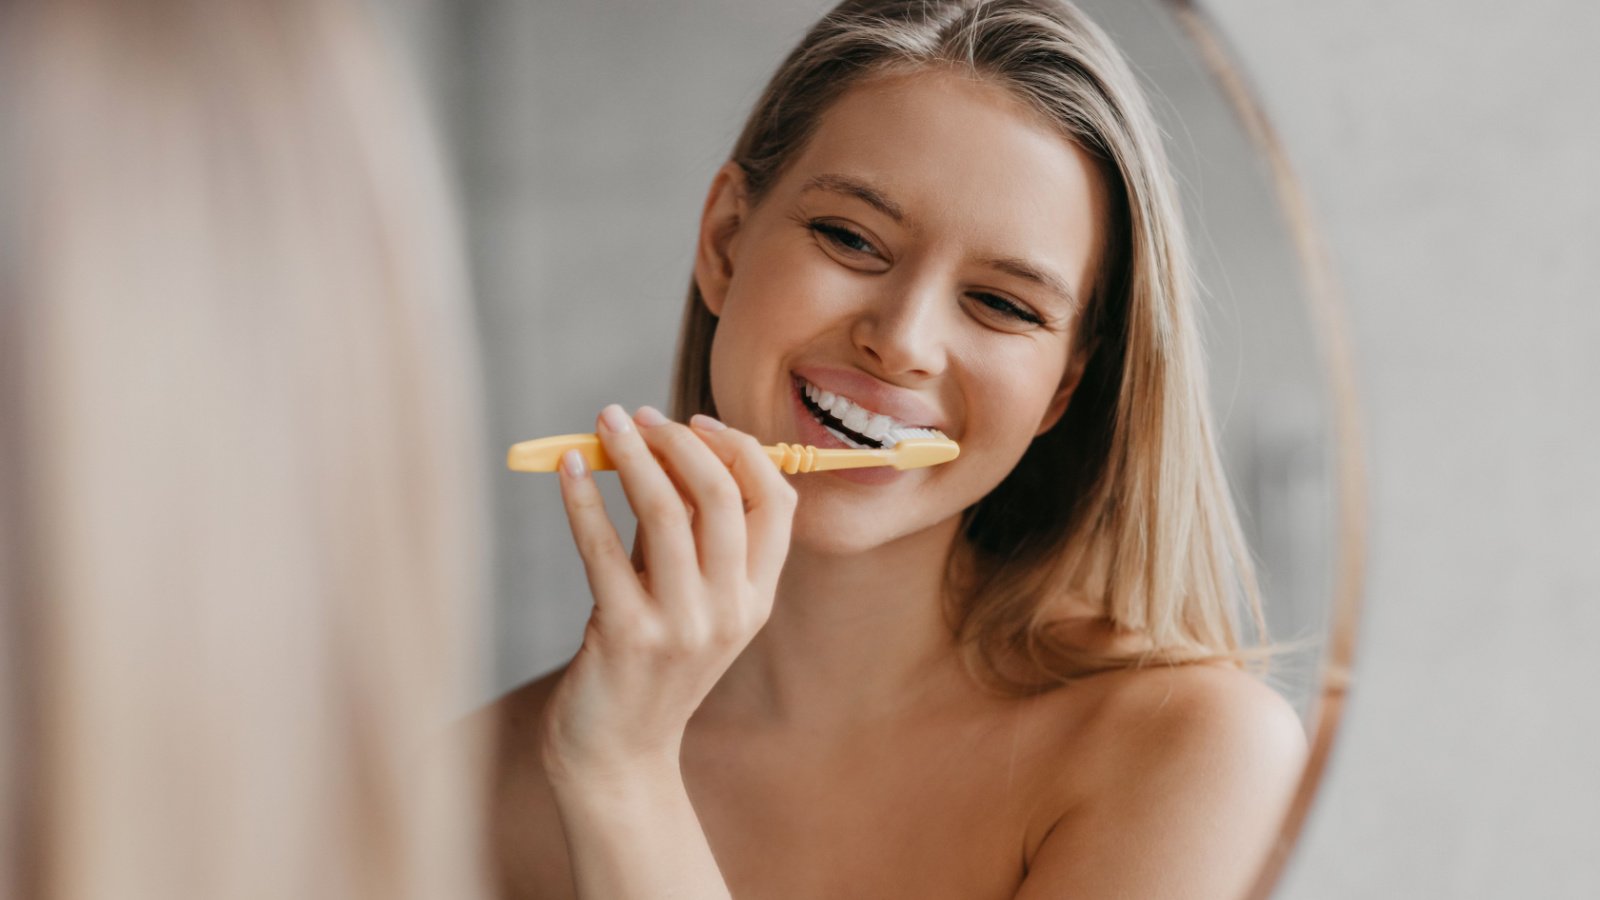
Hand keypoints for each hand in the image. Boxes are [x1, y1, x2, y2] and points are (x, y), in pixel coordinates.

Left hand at [540, 403, 796, 784]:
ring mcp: (681, 627)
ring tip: (605, 422)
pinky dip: (582, 498)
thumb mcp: (689, 600)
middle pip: (721, 496)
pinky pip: (601, 548)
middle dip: (679, 441)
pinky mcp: (625, 636)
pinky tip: (565, 469)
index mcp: (758, 598)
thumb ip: (688, 535)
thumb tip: (664, 446)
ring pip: (664, 512)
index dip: (740, 449)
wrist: (617, 753)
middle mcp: (730, 611)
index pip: (775, 502)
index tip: (695, 422)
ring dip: (632, 454)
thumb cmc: (649, 662)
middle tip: (639, 416)